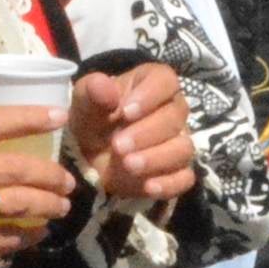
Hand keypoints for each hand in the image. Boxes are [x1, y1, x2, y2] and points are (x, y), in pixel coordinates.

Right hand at [0, 108, 72, 267]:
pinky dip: (29, 235)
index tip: (58, 116)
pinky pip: (6, 239)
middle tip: (67, 179)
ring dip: (49, 204)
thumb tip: (0, 140)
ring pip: (20, 204)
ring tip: (62, 205)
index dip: (30, 118)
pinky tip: (40, 232)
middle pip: (17, 169)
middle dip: (51, 174)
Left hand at [68, 66, 197, 207]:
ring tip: (128, 165)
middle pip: (176, 116)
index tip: (125, 112)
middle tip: (118, 145)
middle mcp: (172, 110)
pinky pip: (184, 177)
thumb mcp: (84, 103)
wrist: (89, 156)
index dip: (149, 96)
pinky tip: (149, 186)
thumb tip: (105, 87)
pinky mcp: (177, 171)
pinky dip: (169, 183)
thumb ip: (92, 92)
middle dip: (147, 133)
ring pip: (183, 148)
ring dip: (157, 158)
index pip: (165, 81)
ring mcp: (178, 142)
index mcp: (152, 84)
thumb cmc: (92, 120)